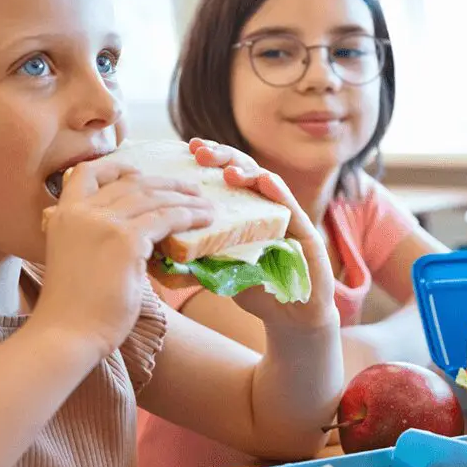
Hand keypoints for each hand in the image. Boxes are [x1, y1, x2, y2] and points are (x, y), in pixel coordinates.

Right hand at [31, 159, 213, 364]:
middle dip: (164, 183)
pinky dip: (188, 216)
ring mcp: (103, 222)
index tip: (137, 171)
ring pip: (152, 197)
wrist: (66, 334)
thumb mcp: (76, 260)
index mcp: (63, 215)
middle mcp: (81, 211)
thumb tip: (136, 237)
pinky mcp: (125, 240)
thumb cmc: (73, 310)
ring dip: (183, 198)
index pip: (87, 172)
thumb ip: (97, 240)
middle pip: (130, 182)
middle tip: (189, 189)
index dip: (115, 167)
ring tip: (205, 205)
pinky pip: (165, 218)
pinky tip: (204, 220)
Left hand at [188, 139, 337, 332]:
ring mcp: (287, 216)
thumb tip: (159, 256)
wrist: (292, 317)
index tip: (188, 149)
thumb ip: (197, 261)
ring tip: (228, 171)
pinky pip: (291, 208)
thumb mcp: (219, 274)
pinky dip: (278, 192)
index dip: (208, 161)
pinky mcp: (306, 233)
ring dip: (246, 172)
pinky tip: (265, 182)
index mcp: (243, 209)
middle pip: (242, 170)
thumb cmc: (256, 288)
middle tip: (200, 152)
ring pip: (267, 182)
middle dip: (221, 157)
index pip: (224, 175)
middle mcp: (265, 206)